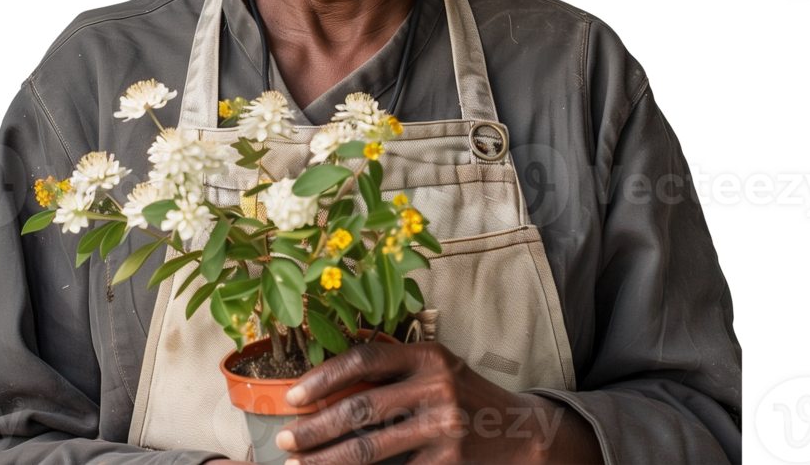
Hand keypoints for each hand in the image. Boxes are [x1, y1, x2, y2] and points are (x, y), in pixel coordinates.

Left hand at [274, 341, 602, 464]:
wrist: (523, 433)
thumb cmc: (465, 395)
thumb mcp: (436, 368)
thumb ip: (394, 371)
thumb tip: (328, 384)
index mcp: (427, 355)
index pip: (365, 358)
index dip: (324, 377)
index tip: (292, 396)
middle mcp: (436, 386)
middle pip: (361, 406)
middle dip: (316, 427)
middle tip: (286, 440)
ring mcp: (444, 427)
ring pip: (370, 448)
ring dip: (327, 460)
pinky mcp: (449, 464)